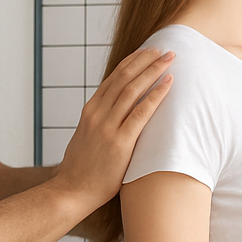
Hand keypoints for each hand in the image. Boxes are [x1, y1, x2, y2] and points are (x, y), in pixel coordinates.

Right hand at [53, 47, 173, 211]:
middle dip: (146, 60)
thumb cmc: (82, 170)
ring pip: (133, 89)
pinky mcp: (120, 143)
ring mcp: (107, 127)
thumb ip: (99, 124)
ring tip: (170, 60)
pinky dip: (156, 95)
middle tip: (164, 50)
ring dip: (153, 71)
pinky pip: (141, 113)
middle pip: (124, 78)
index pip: (113, 78)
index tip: (147, 52)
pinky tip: (169, 83)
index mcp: (90, 111)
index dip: (132, 62)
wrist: (72, 191)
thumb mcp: (85, 138)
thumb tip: (114, 117)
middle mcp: (97, 114)